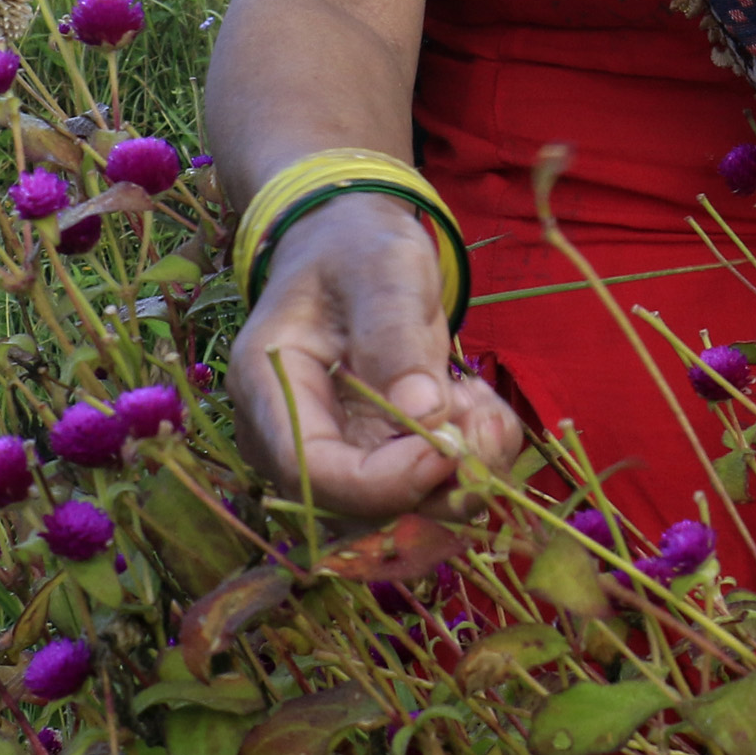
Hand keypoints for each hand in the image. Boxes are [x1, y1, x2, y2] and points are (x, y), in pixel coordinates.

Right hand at [229, 194, 521, 519]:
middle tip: (487, 420)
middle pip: (359, 506)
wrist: (355, 247)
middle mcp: (291, 437)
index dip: (383, 482)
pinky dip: (469, 458)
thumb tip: (424, 412)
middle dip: (437, 481)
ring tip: (483, 402)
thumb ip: (396, 333)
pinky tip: (477, 404)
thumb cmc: (359, 247)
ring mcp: (335, 452)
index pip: (311, 472)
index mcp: (268, 387)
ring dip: (463, 471)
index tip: (447, 447)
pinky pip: (427, 486)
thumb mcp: (384, 267)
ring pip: (401, 507)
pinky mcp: (376, 457)